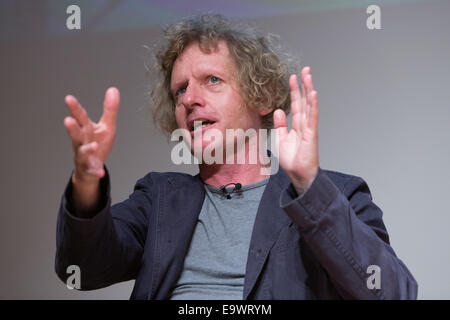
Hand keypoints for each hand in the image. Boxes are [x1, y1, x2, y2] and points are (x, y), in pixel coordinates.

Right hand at [64, 87, 119, 183]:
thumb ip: (109, 109)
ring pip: (82, 152)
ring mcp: (84, 156)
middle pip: (76, 134)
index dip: (74, 108)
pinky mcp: (89, 168)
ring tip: (94, 146)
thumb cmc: (98, 143)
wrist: (91, 167)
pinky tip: (101, 172)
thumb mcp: (106, 125)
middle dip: (72, 128)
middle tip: (68, 120)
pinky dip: (96, 171)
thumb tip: (113, 89)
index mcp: (86, 129)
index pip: (80, 117)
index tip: (68, 98)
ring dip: (87, 149)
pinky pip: (92, 170)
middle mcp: (81, 141)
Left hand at [273, 66, 318, 194]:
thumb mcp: (280, 140)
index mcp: (296, 125)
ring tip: (308, 75)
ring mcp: (309, 128)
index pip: (296, 104)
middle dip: (303, 85)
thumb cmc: (292, 160)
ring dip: (309, 90)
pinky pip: (312, 117)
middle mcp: (304, 124)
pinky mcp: (311, 134)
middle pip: (304, 101)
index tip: (292, 77)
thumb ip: (280, 125)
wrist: (298, 174)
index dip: (294, 91)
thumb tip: (278, 111)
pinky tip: (313, 94)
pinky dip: (313, 105)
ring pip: (309, 105)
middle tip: (305, 69)